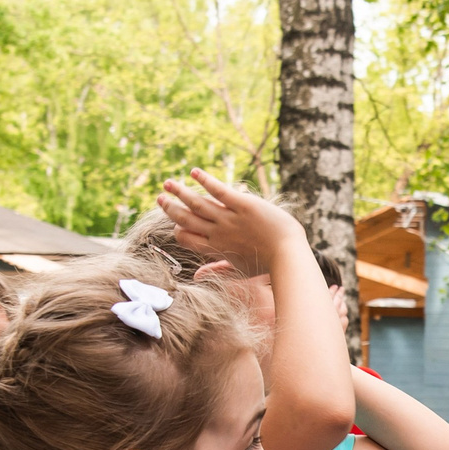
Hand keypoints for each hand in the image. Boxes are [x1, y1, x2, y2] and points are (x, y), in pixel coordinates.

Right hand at [155, 167, 303, 277]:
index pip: (187, 238)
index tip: (175, 224)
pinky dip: (205, 181)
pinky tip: (194, 172)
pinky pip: (219, 191)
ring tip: (168, 183)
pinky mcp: (242, 205)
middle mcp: (218, 233)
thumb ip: (217, 270)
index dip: (178, 230)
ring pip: (197, 203)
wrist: (288, 255)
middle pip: (187, 219)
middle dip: (171, 208)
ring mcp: (229, 218)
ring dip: (180, 192)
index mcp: (216, 248)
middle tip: (159, 198)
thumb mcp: (239, 271)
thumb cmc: (266, 264)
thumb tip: (196, 277)